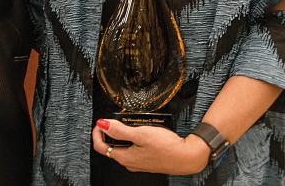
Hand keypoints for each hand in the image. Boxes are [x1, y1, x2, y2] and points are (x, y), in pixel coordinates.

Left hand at [91, 119, 209, 174]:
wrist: (187, 157)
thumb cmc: (167, 147)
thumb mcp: (141, 134)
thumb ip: (120, 130)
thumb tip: (102, 124)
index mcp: (125, 158)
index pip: (100, 147)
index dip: (97, 132)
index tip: (100, 122)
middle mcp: (130, 163)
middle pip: (111, 147)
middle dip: (109, 132)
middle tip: (113, 120)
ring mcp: (139, 162)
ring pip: (122, 148)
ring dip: (121, 135)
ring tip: (128, 123)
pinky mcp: (147, 160)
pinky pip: (133, 149)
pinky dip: (131, 139)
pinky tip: (140, 131)